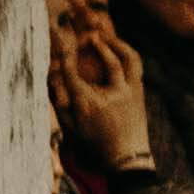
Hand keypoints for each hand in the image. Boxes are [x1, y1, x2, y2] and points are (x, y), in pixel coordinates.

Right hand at [53, 27, 152, 168]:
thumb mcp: (70, 124)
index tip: (61, 45)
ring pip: (131, 61)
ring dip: (120, 46)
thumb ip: (59, 99)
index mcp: (89, 102)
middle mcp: (113, 94)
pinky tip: (120, 52)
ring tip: (109, 38)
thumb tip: (54, 76)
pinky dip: (128, 55)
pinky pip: (136, 67)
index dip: (65, 56)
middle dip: (99, 44)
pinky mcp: (140, 92)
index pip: (73, 72)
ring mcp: (131, 92)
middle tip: (91, 36)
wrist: (125, 156)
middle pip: (109, 62)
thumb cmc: (94, 141)